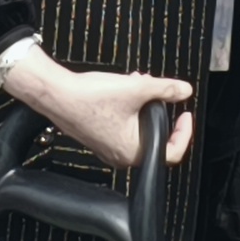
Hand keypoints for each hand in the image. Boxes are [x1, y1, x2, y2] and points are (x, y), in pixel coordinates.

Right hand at [4, 49, 195, 170]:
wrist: (55, 94)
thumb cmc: (88, 98)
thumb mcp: (136, 89)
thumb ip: (165, 89)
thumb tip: (184, 90)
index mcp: (132, 152)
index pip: (171, 153)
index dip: (183, 133)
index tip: (184, 115)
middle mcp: (120, 155)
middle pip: (155, 138)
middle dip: (161, 111)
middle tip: (162, 94)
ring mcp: (107, 148)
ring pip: (138, 129)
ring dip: (144, 107)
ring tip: (141, 85)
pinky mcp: (98, 137)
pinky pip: (122, 127)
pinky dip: (129, 109)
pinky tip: (125, 89)